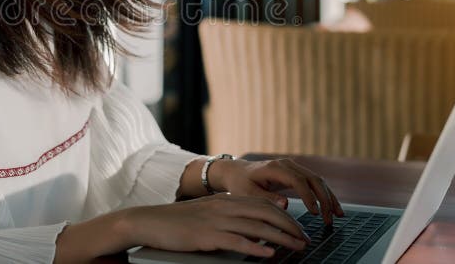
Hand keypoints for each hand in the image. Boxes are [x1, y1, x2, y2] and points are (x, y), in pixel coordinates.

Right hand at [127, 193, 310, 257]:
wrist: (150, 221)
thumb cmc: (178, 221)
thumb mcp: (208, 214)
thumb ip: (230, 217)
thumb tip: (254, 230)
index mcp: (226, 200)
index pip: (263, 204)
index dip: (285, 216)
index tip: (298, 228)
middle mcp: (225, 206)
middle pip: (266, 214)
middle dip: (290, 226)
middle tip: (305, 240)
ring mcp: (217, 221)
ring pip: (257, 227)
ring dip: (281, 238)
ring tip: (296, 247)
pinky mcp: (207, 236)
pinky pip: (237, 241)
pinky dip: (255, 247)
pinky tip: (268, 254)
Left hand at [209, 158, 343, 224]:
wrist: (236, 172)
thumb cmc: (240, 183)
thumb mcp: (247, 193)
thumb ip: (265, 198)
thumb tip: (285, 203)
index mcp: (274, 168)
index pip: (298, 181)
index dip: (308, 197)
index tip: (315, 213)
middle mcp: (286, 164)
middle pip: (313, 179)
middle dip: (324, 199)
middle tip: (330, 219)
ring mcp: (293, 167)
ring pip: (317, 180)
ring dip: (329, 197)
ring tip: (337, 215)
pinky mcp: (296, 172)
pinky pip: (315, 182)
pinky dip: (325, 194)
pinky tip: (332, 207)